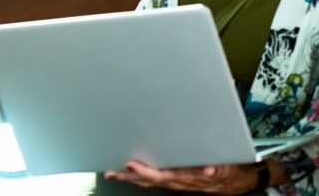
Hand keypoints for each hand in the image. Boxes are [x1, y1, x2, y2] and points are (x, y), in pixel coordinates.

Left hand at [105, 160, 257, 193]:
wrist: (234, 181)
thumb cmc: (227, 171)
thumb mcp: (226, 168)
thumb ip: (217, 168)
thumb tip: (209, 169)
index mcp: (187, 177)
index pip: (162, 175)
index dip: (146, 171)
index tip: (131, 164)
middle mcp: (177, 181)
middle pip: (149, 180)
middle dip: (129, 176)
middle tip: (111, 171)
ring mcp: (175, 182)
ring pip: (148, 181)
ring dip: (129, 178)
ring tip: (111, 173)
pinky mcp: (173, 180)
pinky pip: (152, 180)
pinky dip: (138, 178)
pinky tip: (125, 175)